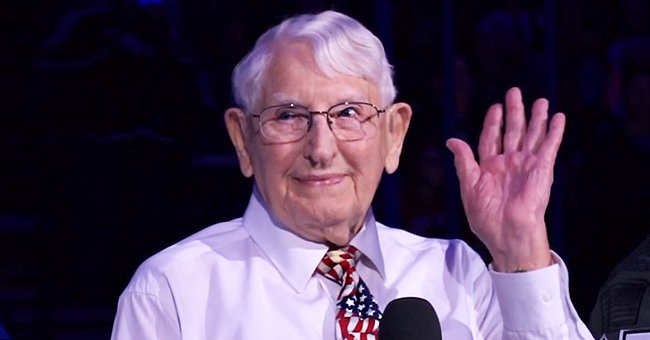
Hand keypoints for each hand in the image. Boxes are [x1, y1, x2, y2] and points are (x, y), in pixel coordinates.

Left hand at [446, 87, 563, 271]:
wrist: (507, 233)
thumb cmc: (486, 217)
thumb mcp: (469, 186)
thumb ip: (464, 161)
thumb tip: (451, 140)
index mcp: (490, 168)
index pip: (491, 138)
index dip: (493, 122)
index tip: (495, 107)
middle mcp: (509, 164)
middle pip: (512, 131)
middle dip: (514, 112)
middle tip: (514, 92)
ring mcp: (526, 165)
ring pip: (532, 135)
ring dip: (536, 118)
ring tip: (540, 100)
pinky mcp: (542, 169)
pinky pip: (549, 146)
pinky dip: (554, 132)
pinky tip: (558, 118)